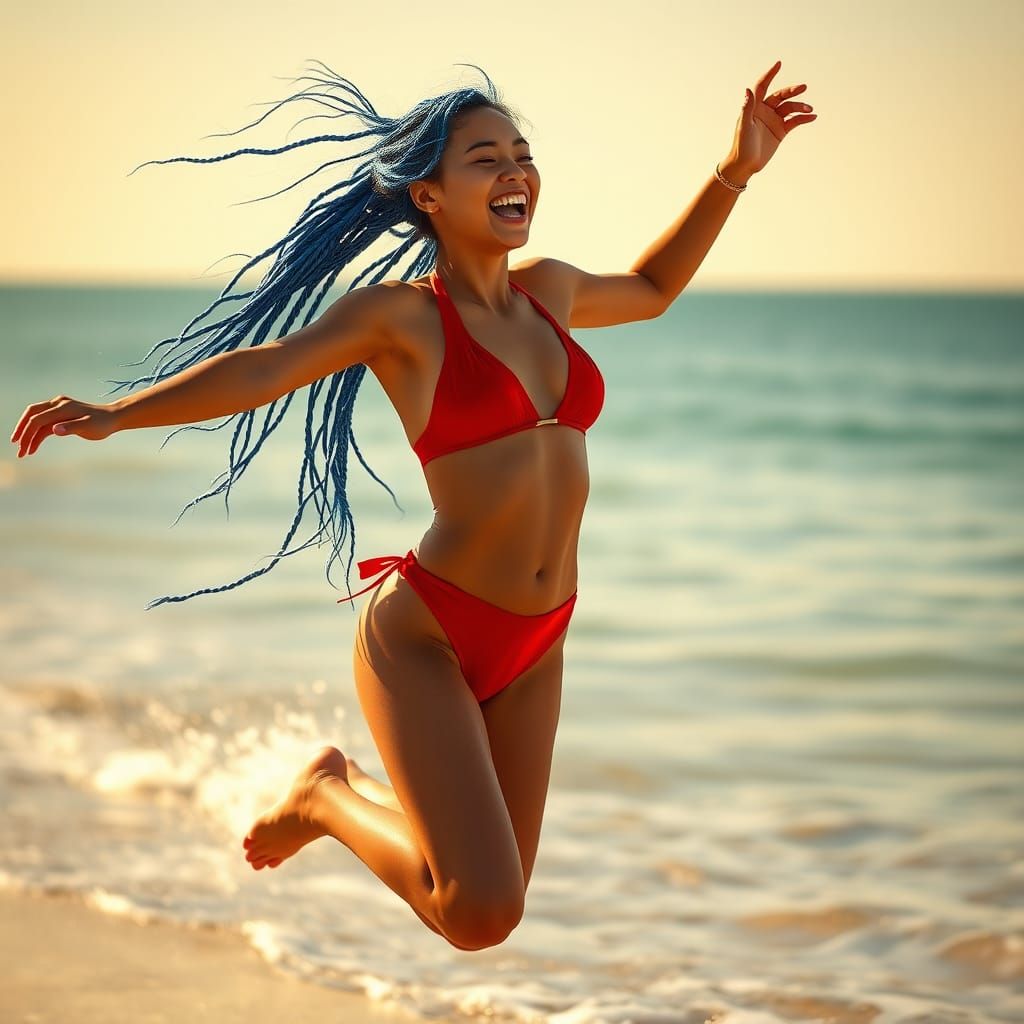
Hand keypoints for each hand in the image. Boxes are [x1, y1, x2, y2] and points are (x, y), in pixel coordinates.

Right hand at [10, 396, 119, 457]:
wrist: (113, 417)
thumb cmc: (103, 423)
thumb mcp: (89, 427)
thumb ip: (72, 428)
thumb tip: (54, 430)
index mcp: (63, 407)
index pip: (38, 419)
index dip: (27, 433)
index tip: (23, 448)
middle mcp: (58, 404)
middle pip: (32, 415)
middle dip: (22, 431)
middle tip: (18, 448)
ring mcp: (59, 407)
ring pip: (36, 419)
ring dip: (29, 434)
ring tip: (24, 451)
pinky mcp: (61, 413)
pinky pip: (45, 422)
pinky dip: (38, 433)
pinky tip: (34, 446)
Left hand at [725, 60, 817, 180]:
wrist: (745, 166)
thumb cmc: (741, 146)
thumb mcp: (744, 126)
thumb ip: (747, 108)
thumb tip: (748, 90)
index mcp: (754, 107)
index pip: (762, 86)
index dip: (770, 74)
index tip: (779, 64)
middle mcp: (764, 111)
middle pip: (780, 95)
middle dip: (792, 91)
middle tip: (803, 88)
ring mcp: (773, 120)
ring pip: (790, 108)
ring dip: (800, 107)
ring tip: (810, 109)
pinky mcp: (780, 131)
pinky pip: (794, 121)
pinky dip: (803, 118)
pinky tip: (812, 116)